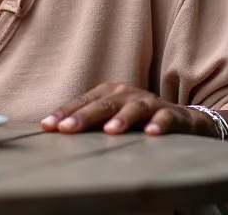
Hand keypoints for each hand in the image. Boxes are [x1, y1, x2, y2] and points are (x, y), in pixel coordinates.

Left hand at [41, 83, 216, 137]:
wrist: (181, 119)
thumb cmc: (137, 119)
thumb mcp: (111, 118)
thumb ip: (90, 124)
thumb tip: (56, 134)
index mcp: (107, 93)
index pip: (81, 102)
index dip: (64, 113)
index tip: (47, 126)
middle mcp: (125, 94)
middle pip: (102, 104)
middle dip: (83, 116)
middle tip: (67, 129)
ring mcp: (148, 102)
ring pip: (133, 108)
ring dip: (121, 119)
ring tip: (110, 131)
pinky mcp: (171, 113)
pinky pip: (165, 117)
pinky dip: (159, 124)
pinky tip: (152, 133)